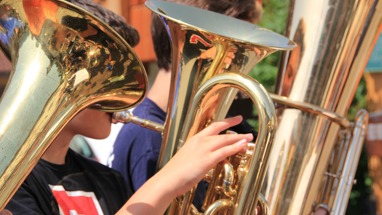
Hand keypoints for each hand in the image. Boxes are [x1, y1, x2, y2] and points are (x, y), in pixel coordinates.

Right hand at [118, 115, 252, 214]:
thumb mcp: (188, 159)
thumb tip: (210, 160)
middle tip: (248, 130)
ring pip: (226, 139)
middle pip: (222, 131)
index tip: (236, 119)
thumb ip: (200, 156)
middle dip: (236, 129)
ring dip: (240, 138)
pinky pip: (225, 151)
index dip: (226, 122)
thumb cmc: (176, 173)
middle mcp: (200, 141)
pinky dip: (236, 147)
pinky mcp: (207, 159)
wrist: (168, 180)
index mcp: (194, 139)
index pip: (213, 126)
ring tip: (250, 138)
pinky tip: (243, 146)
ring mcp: (204, 149)